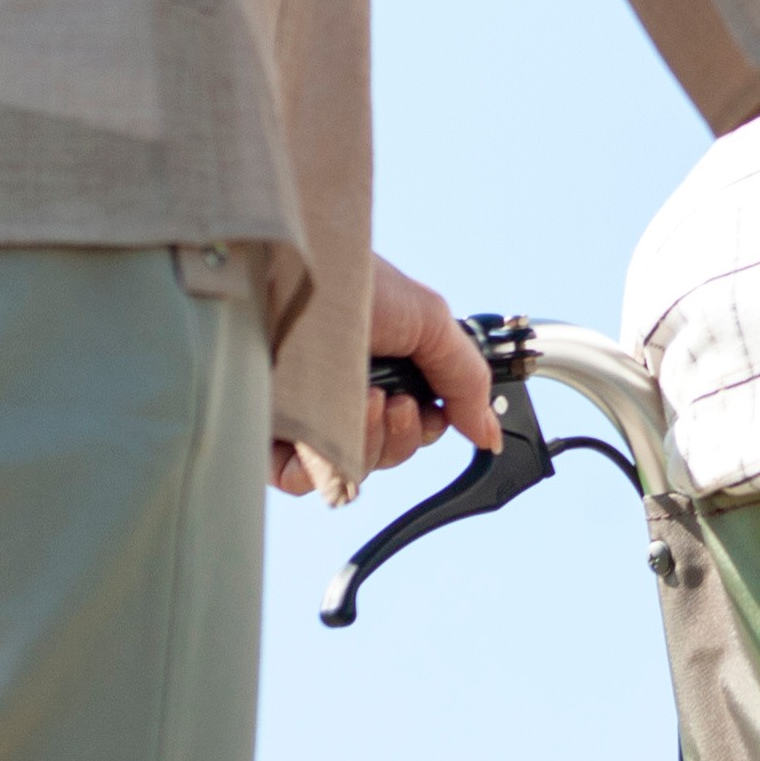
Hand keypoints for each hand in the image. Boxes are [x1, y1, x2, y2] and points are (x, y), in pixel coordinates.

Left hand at [275, 254, 494, 497]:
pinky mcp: (270, 438)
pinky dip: (323, 470)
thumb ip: (467, 380)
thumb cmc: (351, 283)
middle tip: (394, 399)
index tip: (425, 406)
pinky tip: (328, 431)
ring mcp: (307, 417)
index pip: (415, 425)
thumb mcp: (430, 321)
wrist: (289, 277)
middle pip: (390, 451)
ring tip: (362, 399)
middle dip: (402, 433)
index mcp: (383, 367)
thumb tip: (489, 433)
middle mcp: (345, 393)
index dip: (426, 426)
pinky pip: (302, 482)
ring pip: (353, 470)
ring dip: (369, 442)